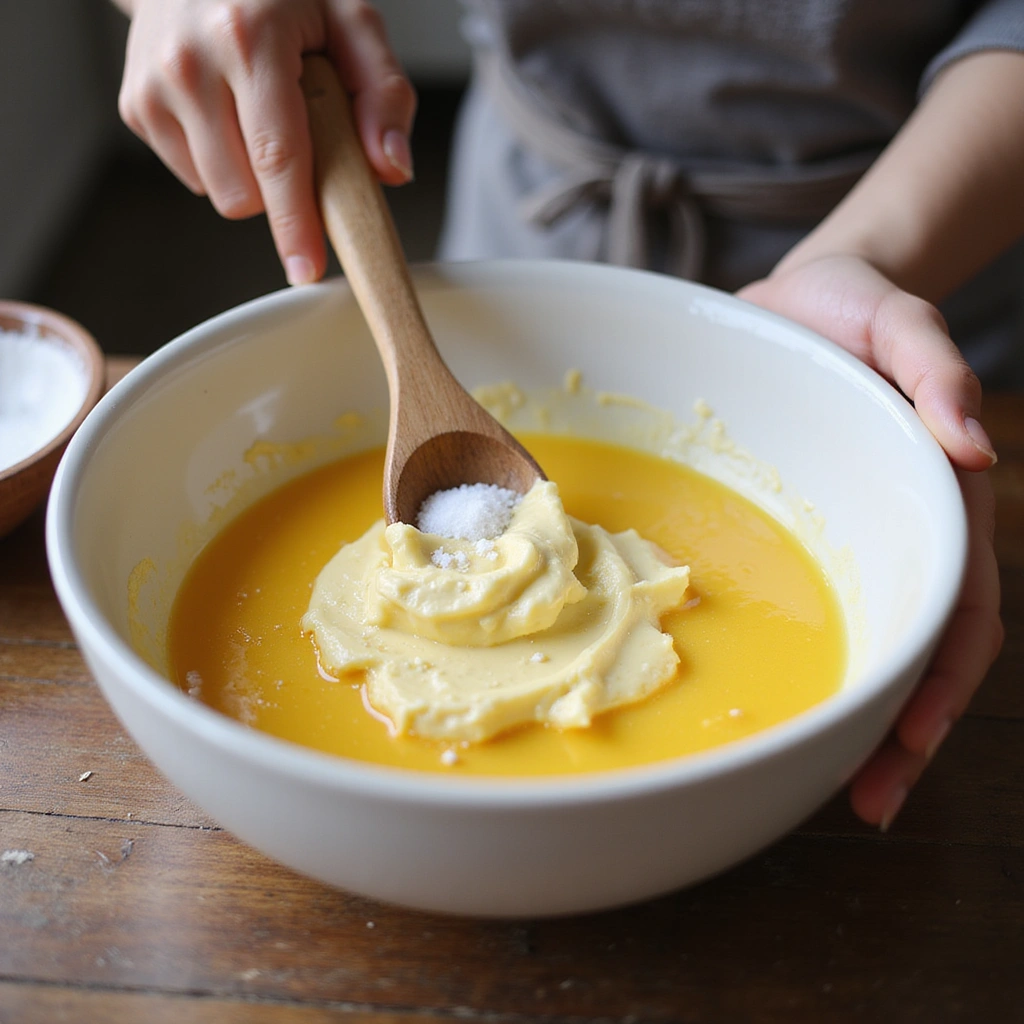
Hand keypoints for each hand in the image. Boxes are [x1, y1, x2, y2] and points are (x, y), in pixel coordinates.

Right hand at [117, 0, 415, 284]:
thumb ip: (384, 92)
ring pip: (221, 196)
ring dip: (252, 180)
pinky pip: (195, 180)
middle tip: (300, 141)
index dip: (296, 222)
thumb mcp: (350, 20)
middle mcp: (190, 63)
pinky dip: (222, 164)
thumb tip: (392, 167)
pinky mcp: (135, 107)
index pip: (278, 156)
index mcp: (248, 37)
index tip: (305, 268)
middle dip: (284, 191)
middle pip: (246, 194)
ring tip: (259, 119)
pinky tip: (227, 116)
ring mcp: (154, 88)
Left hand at [738, 254, 1003, 828]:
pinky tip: (783, 689)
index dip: (942, 680)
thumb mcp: (900, 320)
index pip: (958, 608)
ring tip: (832, 780)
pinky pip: (812, 596)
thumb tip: (976, 448)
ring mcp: (849, 534)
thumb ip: (936, 371)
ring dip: (859, 712)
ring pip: (867, 635)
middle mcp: (899, 529)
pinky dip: (809, 648)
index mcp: (934, 496)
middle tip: (866, 798)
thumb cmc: (856, 311)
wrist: (804, 299)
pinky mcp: (800, 526)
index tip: (914, 742)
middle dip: (901, 728)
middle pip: (915, 646)